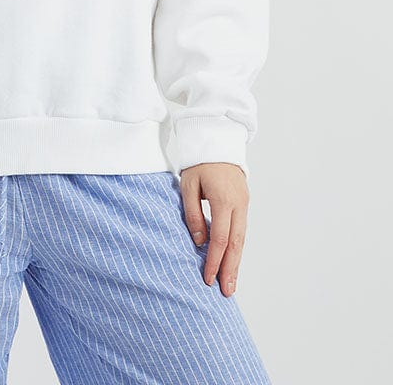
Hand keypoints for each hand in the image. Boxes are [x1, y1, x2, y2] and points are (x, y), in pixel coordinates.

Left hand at [179, 162, 248, 296]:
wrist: (218, 140)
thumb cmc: (199, 162)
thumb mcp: (188, 185)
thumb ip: (192, 214)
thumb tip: (199, 242)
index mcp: (224, 200)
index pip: (220, 238)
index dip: (214, 261)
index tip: (208, 278)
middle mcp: (239, 205)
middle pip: (236, 244)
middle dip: (231, 269)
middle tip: (227, 292)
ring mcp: (244, 203)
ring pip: (242, 239)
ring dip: (236, 262)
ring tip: (231, 283)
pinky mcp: (244, 202)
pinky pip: (242, 230)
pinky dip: (237, 248)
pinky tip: (232, 260)